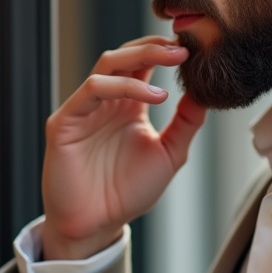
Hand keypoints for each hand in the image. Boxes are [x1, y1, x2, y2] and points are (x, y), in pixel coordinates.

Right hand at [41, 36, 206, 260]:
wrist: (97, 225)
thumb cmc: (128, 192)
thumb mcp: (169, 154)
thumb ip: (186, 124)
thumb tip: (206, 93)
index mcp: (127, 104)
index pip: (143, 64)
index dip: (166, 52)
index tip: (197, 49)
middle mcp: (105, 101)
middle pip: (125, 56)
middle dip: (155, 47)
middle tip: (185, 47)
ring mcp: (84, 108)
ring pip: (107, 65)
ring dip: (141, 57)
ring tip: (174, 61)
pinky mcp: (65, 121)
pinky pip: (92, 90)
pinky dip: (123, 86)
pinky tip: (154, 97)